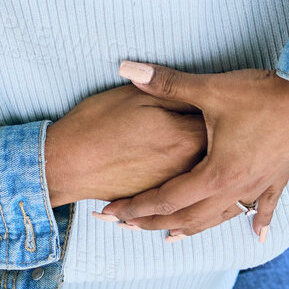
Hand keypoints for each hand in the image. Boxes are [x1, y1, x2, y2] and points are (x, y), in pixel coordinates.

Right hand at [44, 83, 204, 207]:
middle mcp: (190, 167)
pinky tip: (185, 170)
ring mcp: (176, 186)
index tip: (218, 99)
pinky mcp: (162, 198)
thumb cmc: (98, 124)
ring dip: (209, 161)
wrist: (67, 163)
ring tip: (205, 146)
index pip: (219, 119)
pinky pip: (186, 190)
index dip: (219, 106)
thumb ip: (173, 92)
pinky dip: (191, 182)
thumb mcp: (136, 97)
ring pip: (205, 173)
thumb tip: (199, 90)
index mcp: (187, 138)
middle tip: (220, 121)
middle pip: (219, 150)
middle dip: (221, 136)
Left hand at [96, 63, 288, 238]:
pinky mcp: (278, 176)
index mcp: (216, 173)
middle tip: (126, 226)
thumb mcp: (209, 88)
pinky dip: (257, 221)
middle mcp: (237, 188)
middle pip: (189, 216)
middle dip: (155, 222)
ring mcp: (259, 185)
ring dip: (194, 227)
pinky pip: (264, 207)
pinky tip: (258, 235)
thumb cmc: (262, 94)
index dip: (137, 206)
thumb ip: (166, 82)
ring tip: (172, 237)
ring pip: (220, 216)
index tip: (111, 213)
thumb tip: (126, 70)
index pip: (167, 198)